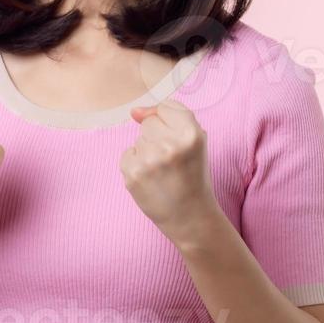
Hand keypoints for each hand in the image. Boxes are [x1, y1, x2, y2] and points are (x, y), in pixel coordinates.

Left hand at [120, 100, 220, 240]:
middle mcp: (170, 144)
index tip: (177, 141)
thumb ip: (172, 117)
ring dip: (147, 152)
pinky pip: (127, 154)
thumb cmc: (193, 176)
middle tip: (171, 161)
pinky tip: (151, 179)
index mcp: (191, 134)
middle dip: (157, 137)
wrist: (190, 216)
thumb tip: (134, 112)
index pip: (167, 106)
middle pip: (149, 122)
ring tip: (163, 172)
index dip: (170, 123)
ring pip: (138, 139)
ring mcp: (149, 159)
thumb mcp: (196, 142)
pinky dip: (135, 165)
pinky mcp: (132, 172)